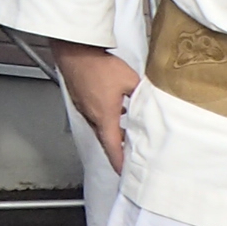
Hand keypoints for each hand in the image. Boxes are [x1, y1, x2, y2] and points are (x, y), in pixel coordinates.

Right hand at [53, 43, 138, 174]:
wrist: (74, 52)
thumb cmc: (97, 65)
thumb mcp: (129, 80)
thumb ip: (141, 94)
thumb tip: (151, 102)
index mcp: (105, 116)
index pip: (112, 147)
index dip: (119, 162)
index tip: (124, 173)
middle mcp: (92, 116)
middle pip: (106, 140)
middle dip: (117, 151)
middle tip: (128, 157)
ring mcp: (85, 108)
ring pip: (100, 128)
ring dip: (112, 135)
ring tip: (125, 137)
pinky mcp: (81, 100)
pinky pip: (94, 116)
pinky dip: (105, 121)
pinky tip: (115, 112)